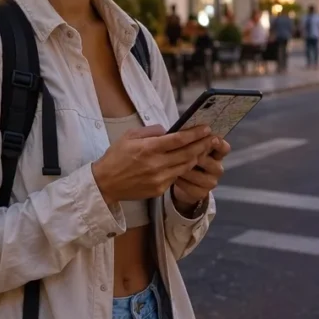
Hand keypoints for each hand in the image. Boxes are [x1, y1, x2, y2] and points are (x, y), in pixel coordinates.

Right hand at [92, 125, 214, 205]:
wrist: (105, 183)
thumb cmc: (116, 157)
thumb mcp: (129, 136)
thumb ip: (150, 131)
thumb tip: (168, 130)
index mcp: (148, 148)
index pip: (178, 139)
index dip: (195, 133)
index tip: (207, 128)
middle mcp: (156, 164)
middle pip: (187, 153)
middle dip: (203, 144)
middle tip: (213, 138)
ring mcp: (159, 179)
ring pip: (185, 166)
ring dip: (197, 157)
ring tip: (204, 149)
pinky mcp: (159, 189)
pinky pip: (176, 177)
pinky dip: (183, 168)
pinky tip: (188, 162)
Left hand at [171, 137, 230, 214]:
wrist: (184, 183)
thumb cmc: (186, 158)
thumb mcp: (188, 146)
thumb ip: (189, 139)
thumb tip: (177, 130)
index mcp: (217, 153)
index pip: (224, 148)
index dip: (219, 144)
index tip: (212, 138)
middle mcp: (217, 167)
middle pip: (209, 161)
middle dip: (195, 155)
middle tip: (182, 150)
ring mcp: (211, 182)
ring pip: (198, 174)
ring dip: (185, 169)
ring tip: (172, 164)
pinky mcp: (202, 193)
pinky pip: (191, 187)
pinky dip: (181, 181)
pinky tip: (173, 176)